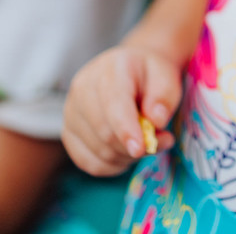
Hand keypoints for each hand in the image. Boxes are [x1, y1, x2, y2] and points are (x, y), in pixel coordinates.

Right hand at [61, 45, 179, 175]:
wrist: (130, 70)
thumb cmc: (149, 75)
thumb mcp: (166, 76)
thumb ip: (164, 96)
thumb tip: (156, 121)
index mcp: (109, 70)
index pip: (114, 104)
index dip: (126, 130)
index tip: (141, 149)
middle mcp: (82, 89)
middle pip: (104, 133)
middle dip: (135, 146)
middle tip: (162, 141)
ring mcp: (70, 112)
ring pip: (99, 152)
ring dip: (128, 156)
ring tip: (145, 141)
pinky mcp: (68, 133)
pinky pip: (90, 163)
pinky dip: (113, 165)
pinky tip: (127, 152)